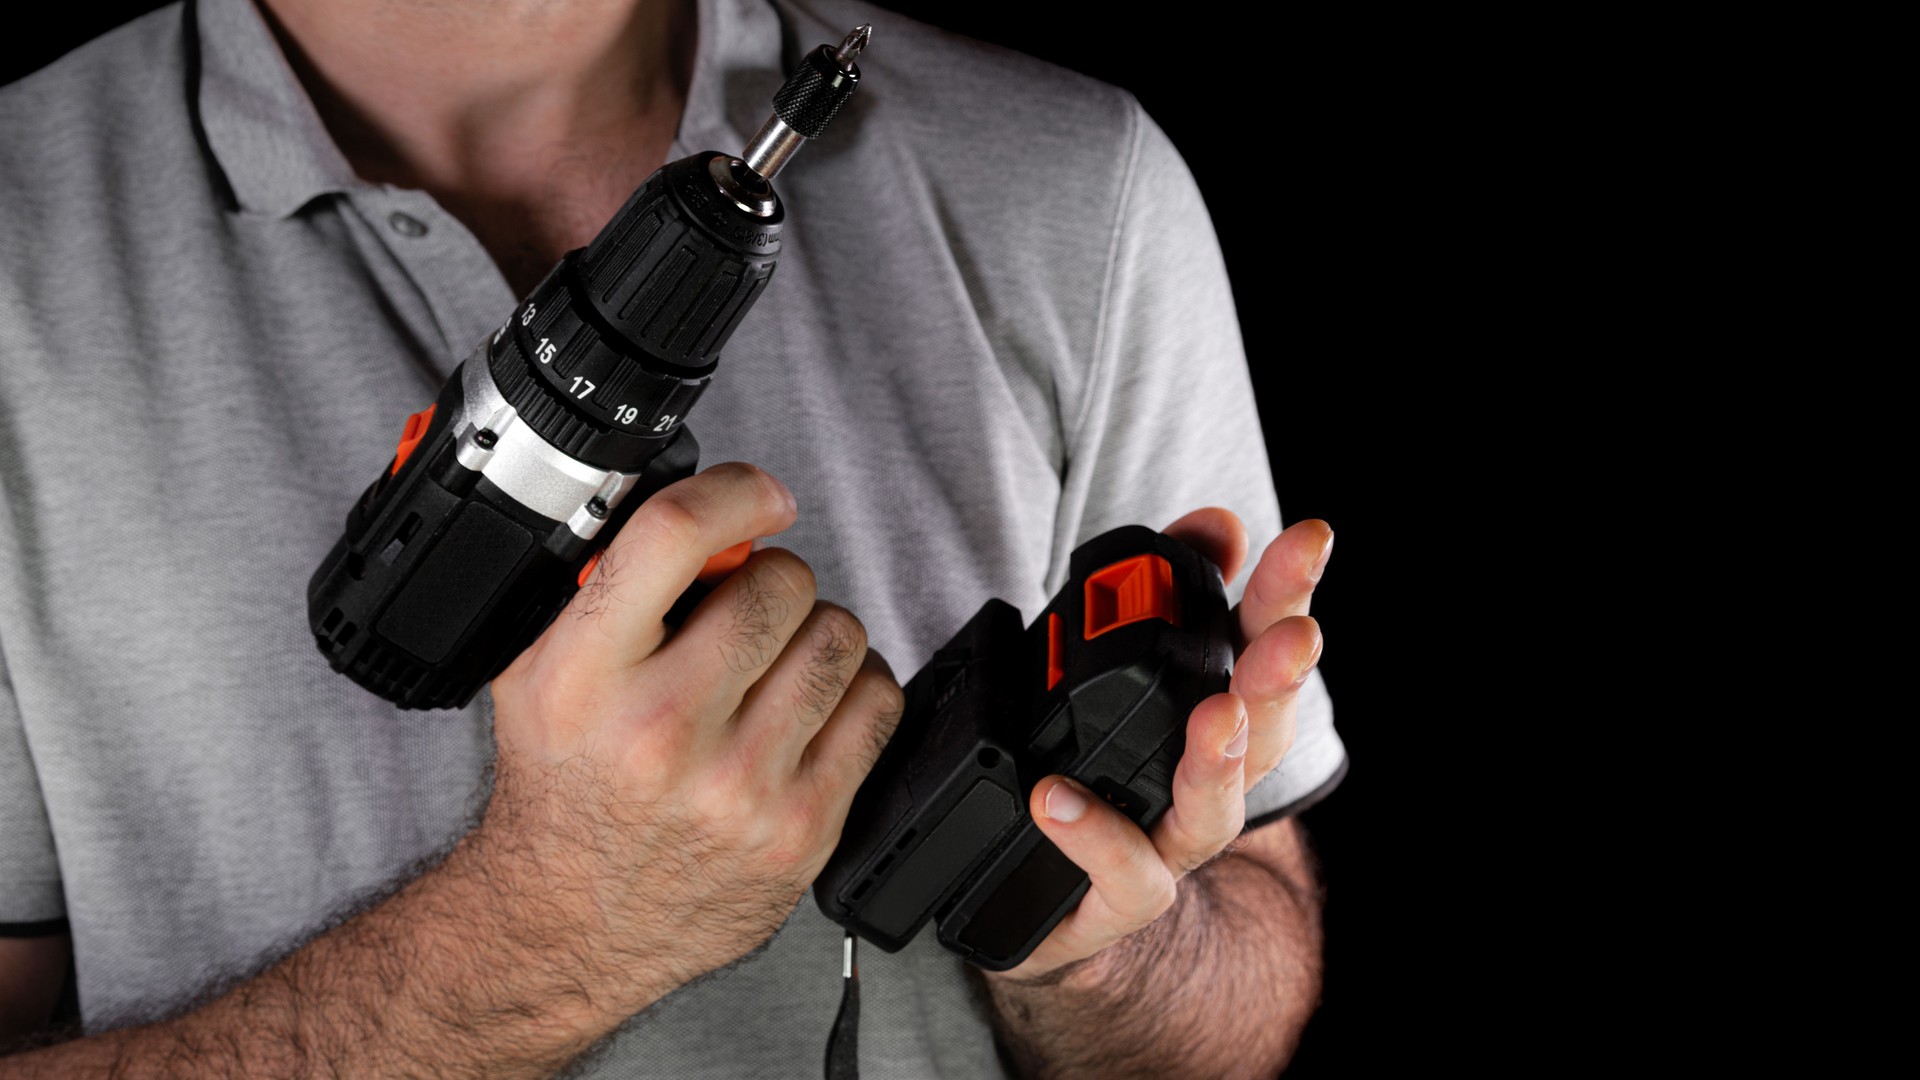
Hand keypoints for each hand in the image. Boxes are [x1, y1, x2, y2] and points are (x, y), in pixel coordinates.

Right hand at [480, 462, 906, 1017]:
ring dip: (816, 633)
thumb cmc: (566, 788)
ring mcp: (739, 786)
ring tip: (778, 661)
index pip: (673, 536)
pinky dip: (855, 689)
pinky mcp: (800, 828)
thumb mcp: (536, 673)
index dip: (734, 494)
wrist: (572, 924)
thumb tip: (690, 504)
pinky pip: (876, 704)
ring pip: (838, 636)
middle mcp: (660, 732)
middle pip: (778, 584)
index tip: (760, 497)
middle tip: (751, 609)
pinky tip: (811, 707)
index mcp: (582, 677)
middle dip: (773, 580)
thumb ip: (599, 585)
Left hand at [989, 509, 1331, 981]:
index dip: (1287, 591)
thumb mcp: (1118, 669)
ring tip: (1216, 715)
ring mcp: (1170, 845)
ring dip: (1219, 761)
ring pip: (1213, 813)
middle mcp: (1209, 782)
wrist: (1047, 904)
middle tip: (1293, 636)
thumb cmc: (1095, 774)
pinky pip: (1126, 875)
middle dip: (1278, 676)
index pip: (1263, 645)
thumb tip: (1219, 527)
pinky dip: (1097, 835)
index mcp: (1217, 713)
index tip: (1310, 537)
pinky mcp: (1119, 898)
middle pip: (1260, 729)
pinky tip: (1056, 796)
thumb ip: (1168, 590)